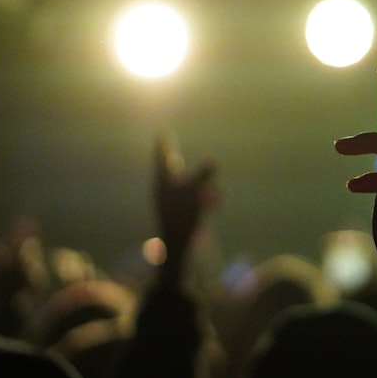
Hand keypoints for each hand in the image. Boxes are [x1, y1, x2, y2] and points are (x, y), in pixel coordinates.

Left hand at [153, 134, 216, 268]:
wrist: (177, 245)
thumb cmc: (183, 215)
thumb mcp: (196, 191)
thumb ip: (204, 174)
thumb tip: (212, 161)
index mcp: (163, 181)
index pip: (163, 156)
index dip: (164, 144)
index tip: (162, 132)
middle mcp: (165, 190)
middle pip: (173, 170)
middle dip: (181, 164)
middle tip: (172, 151)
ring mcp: (173, 202)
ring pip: (188, 185)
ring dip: (202, 186)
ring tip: (213, 196)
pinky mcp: (181, 213)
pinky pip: (193, 199)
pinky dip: (203, 199)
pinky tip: (214, 205)